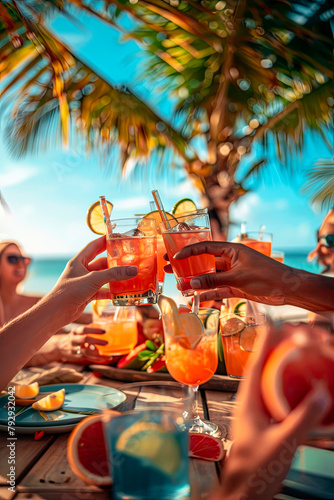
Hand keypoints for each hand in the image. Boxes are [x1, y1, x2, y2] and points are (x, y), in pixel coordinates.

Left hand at [46, 236, 137, 322]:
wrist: (56, 313)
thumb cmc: (69, 292)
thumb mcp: (93, 279)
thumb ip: (114, 274)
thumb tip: (133, 270)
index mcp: (79, 261)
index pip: (93, 246)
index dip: (105, 241)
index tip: (117, 237)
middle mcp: (81, 271)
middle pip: (101, 262)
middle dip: (113, 262)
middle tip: (127, 259)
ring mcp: (84, 283)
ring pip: (102, 277)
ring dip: (113, 277)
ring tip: (127, 276)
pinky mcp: (87, 294)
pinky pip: (102, 290)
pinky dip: (110, 291)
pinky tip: (120, 292)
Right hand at [63, 325, 108, 362]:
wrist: (59, 346)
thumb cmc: (74, 337)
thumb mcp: (79, 332)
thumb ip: (89, 333)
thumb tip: (104, 336)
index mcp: (76, 331)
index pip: (85, 329)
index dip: (94, 330)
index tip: (104, 331)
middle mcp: (74, 339)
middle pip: (85, 339)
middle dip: (96, 341)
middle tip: (107, 342)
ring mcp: (74, 349)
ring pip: (86, 352)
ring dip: (98, 354)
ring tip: (108, 356)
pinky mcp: (76, 356)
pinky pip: (87, 358)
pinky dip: (96, 359)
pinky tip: (105, 358)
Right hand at [172, 242, 291, 305]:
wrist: (287, 289)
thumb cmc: (266, 276)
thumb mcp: (238, 277)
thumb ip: (214, 280)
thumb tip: (192, 281)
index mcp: (231, 250)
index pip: (206, 247)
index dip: (189, 251)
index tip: (175, 256)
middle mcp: (230, 260)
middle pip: (204, 262)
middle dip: (187, 266)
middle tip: (170, 269)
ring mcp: (233, 274)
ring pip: (210, 277)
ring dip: (196, 282)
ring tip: (179, 286)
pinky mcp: (237, 287)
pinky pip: (218, 289)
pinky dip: (207, 293)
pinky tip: (195, 298)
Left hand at [215, 324, 329, 499]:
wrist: (245, 491)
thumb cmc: (254, 469)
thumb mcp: (281, 443)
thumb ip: (301, 420)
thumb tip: (321, 395)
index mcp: (248, 401)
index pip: (256, 364)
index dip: (265, 342)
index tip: (274, 324)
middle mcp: (252, 401)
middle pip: (266, 367)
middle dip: (280, 350)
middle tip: (298, 336)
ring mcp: (260, 411)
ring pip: (273, 381)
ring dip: (287, 366)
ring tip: (302, 353)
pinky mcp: (268, 421)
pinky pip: (281, 397)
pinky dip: (293, 387)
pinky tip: (306, 386)